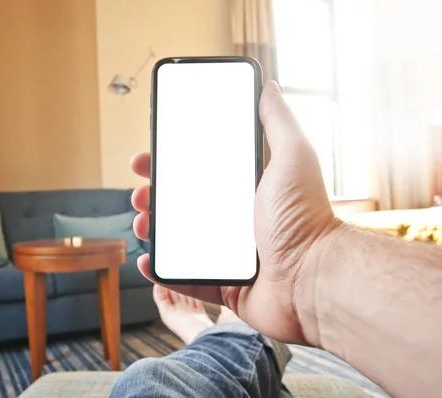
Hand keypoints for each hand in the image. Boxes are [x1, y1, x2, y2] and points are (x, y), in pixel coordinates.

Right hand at [130, 81, 339, 344]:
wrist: (314, 278)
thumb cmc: (306, 218)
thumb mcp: (292, 157)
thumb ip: (277, 121)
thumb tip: (268, 87)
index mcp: (244, 191)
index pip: (198, 172)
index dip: (170, 163)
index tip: (148, 156)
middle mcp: (234, 221)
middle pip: (182, 204)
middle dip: (154, 196)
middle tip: (140, 193)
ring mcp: (226, 254)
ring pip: (177, 240)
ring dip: (153, 230)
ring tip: (142, 223)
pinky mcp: (222, 284)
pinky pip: (183, 278)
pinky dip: (161, 271)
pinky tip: (149, 260)